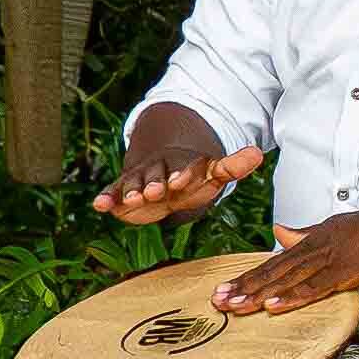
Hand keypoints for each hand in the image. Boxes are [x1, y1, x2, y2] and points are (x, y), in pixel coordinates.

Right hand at [98, 133, 261, 224]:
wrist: (164, 176)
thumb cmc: (193, 178)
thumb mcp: (213, 174)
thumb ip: (233, 166)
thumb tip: (258, 153)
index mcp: (180, 165)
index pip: (182, 168)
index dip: (182, 174)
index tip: (182, 179)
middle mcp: (157, 171)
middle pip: (155, 176)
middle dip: (154, 184)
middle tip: (155, 192)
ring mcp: (138, 181)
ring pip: (133, 185)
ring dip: (130, 192)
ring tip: (129, 200)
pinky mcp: (122, 193)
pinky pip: (113, 193)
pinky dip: (106, 198)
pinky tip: (99, 205)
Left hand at [215, 198, 358, 314]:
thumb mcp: (328, 227)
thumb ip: (302, 233)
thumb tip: (278, 230)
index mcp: (305, 245)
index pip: (270, 264)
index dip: (245, 278)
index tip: (221, 289)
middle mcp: (309, 253)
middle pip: (271, 274)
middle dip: (242, 289)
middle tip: (216, 302)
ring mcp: (324, 263)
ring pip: (286, 282)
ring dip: (259, 295)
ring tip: (235, 307)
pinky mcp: (342, 274)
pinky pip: (313, 289)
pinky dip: (292, 298)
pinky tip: (274, 308)